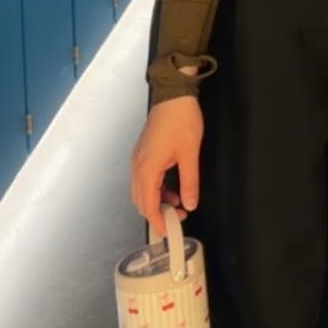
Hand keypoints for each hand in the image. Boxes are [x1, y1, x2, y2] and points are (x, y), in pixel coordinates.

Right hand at [130, 99, 203, 236]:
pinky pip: (145, 179)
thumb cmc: (181, 121)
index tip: (168, 232)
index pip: (147, 205)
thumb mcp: (189, 155)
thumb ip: (189, 182)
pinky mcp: (142, 153)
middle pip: (140, 200)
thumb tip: (190, 203)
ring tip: (179, 204)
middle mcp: (137, 166)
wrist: (173, 95)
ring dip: (157, 201)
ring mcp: (138, 159)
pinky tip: (173, 189)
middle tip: (178, 218)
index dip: (157, 221)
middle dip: (157, 213)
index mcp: (146, 169)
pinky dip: (156, 189)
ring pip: (142, 190)